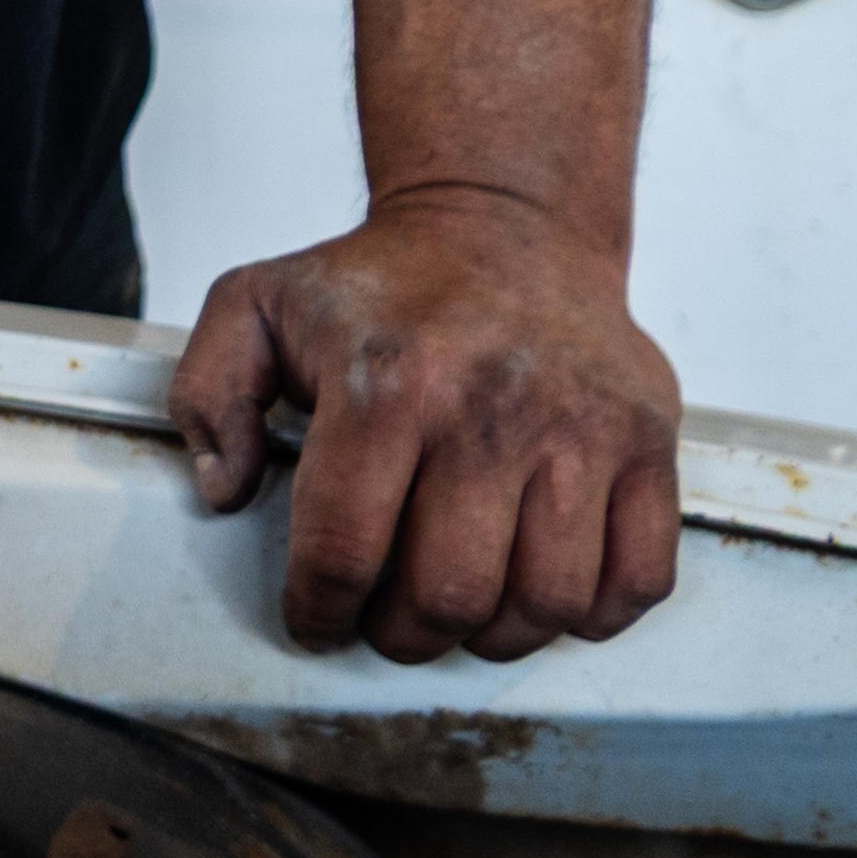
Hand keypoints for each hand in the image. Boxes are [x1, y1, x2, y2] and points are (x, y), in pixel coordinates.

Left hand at [170, 184, 682, 661]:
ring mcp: (582, 428)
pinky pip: (637, 578)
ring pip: (546, 602)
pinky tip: (541, 589)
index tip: (316, 621)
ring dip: (494, 635)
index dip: (321, 609)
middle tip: (387, 622)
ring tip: (460, 608)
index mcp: (387, 382)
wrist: (504, 222)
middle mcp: (489, 409)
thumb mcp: (255, 305)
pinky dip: (592, 615)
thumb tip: (225, 490)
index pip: (345, 548)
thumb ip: (209, 395)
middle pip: (449, 594)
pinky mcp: (648, 441)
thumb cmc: (383, 283)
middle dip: (404, 634)